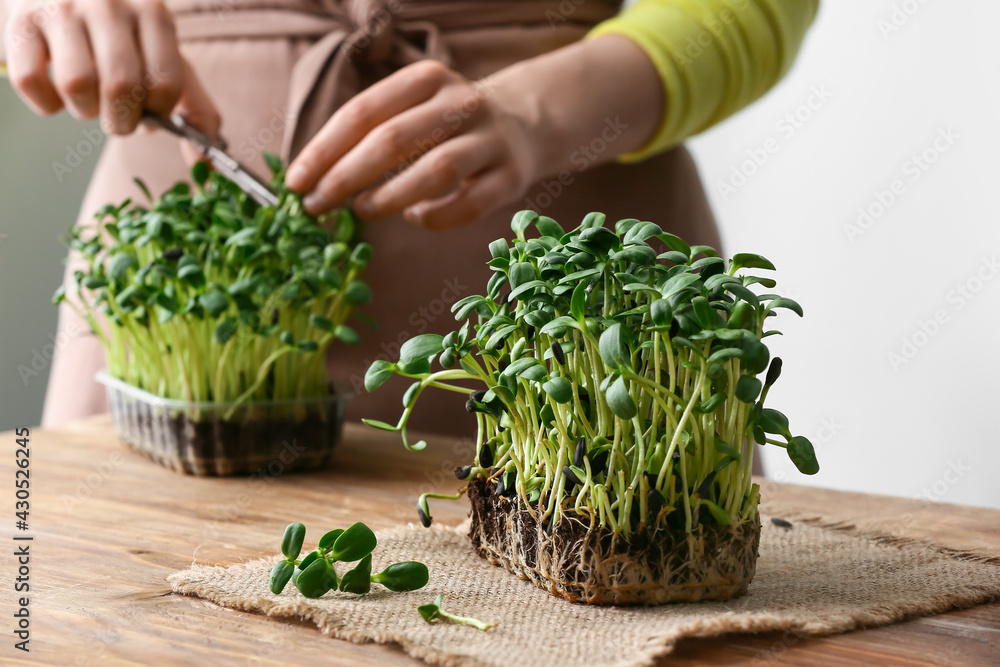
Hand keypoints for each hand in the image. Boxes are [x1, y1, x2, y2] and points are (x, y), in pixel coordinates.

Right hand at [4, 0, 218, 135]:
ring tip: (89, 98)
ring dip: (84, 111)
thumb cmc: (123, 36)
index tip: (148, 109)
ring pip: (76, 85)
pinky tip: (57, 92)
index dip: (157, 112)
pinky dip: (46, 104)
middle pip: (121, 87)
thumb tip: (204, 164)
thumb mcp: (165, 57)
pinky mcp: (21, 21)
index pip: (165, 83)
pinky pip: (32, 81)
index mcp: (153, 13)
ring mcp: (61, 8)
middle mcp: (109, 4)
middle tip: (118, 116)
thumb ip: (194, 108)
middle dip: (122, 120)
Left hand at [286, 35, 662, 229]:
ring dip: (390, 197)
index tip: (295, 182)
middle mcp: (461, 103)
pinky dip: (437, 217)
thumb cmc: (447, 125)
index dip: (324, 149)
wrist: (525, 125)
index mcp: (426, 79)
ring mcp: (491, 139)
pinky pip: (470, 203)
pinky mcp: (512, 176)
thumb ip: (370, 133)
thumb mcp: (412, 109)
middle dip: (346, 177)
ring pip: (436, 170)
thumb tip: (311, 178)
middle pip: (393, 140)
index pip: (363, 112)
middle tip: (316, 206)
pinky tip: (416, 218)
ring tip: (361, 212)